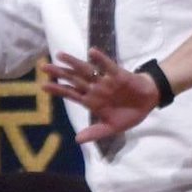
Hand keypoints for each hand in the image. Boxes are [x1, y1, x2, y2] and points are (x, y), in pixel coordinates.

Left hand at [41, 48, 161, 142]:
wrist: (148, 102)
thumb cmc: (129, 113)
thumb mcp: (112, 127)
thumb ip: (95, 132)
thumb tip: (77, 140)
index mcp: (92, 102)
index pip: (71, 94)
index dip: (58, 90)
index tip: (43, 86)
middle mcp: (95, 89)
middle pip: (74, 79)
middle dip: (59, 73)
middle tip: (43, 66)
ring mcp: (106, 81)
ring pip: (86, 70)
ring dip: (73, 63)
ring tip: (60, 55)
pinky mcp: (118, 75)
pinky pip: (108, 66)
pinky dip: (100, 59)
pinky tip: (91, 52)